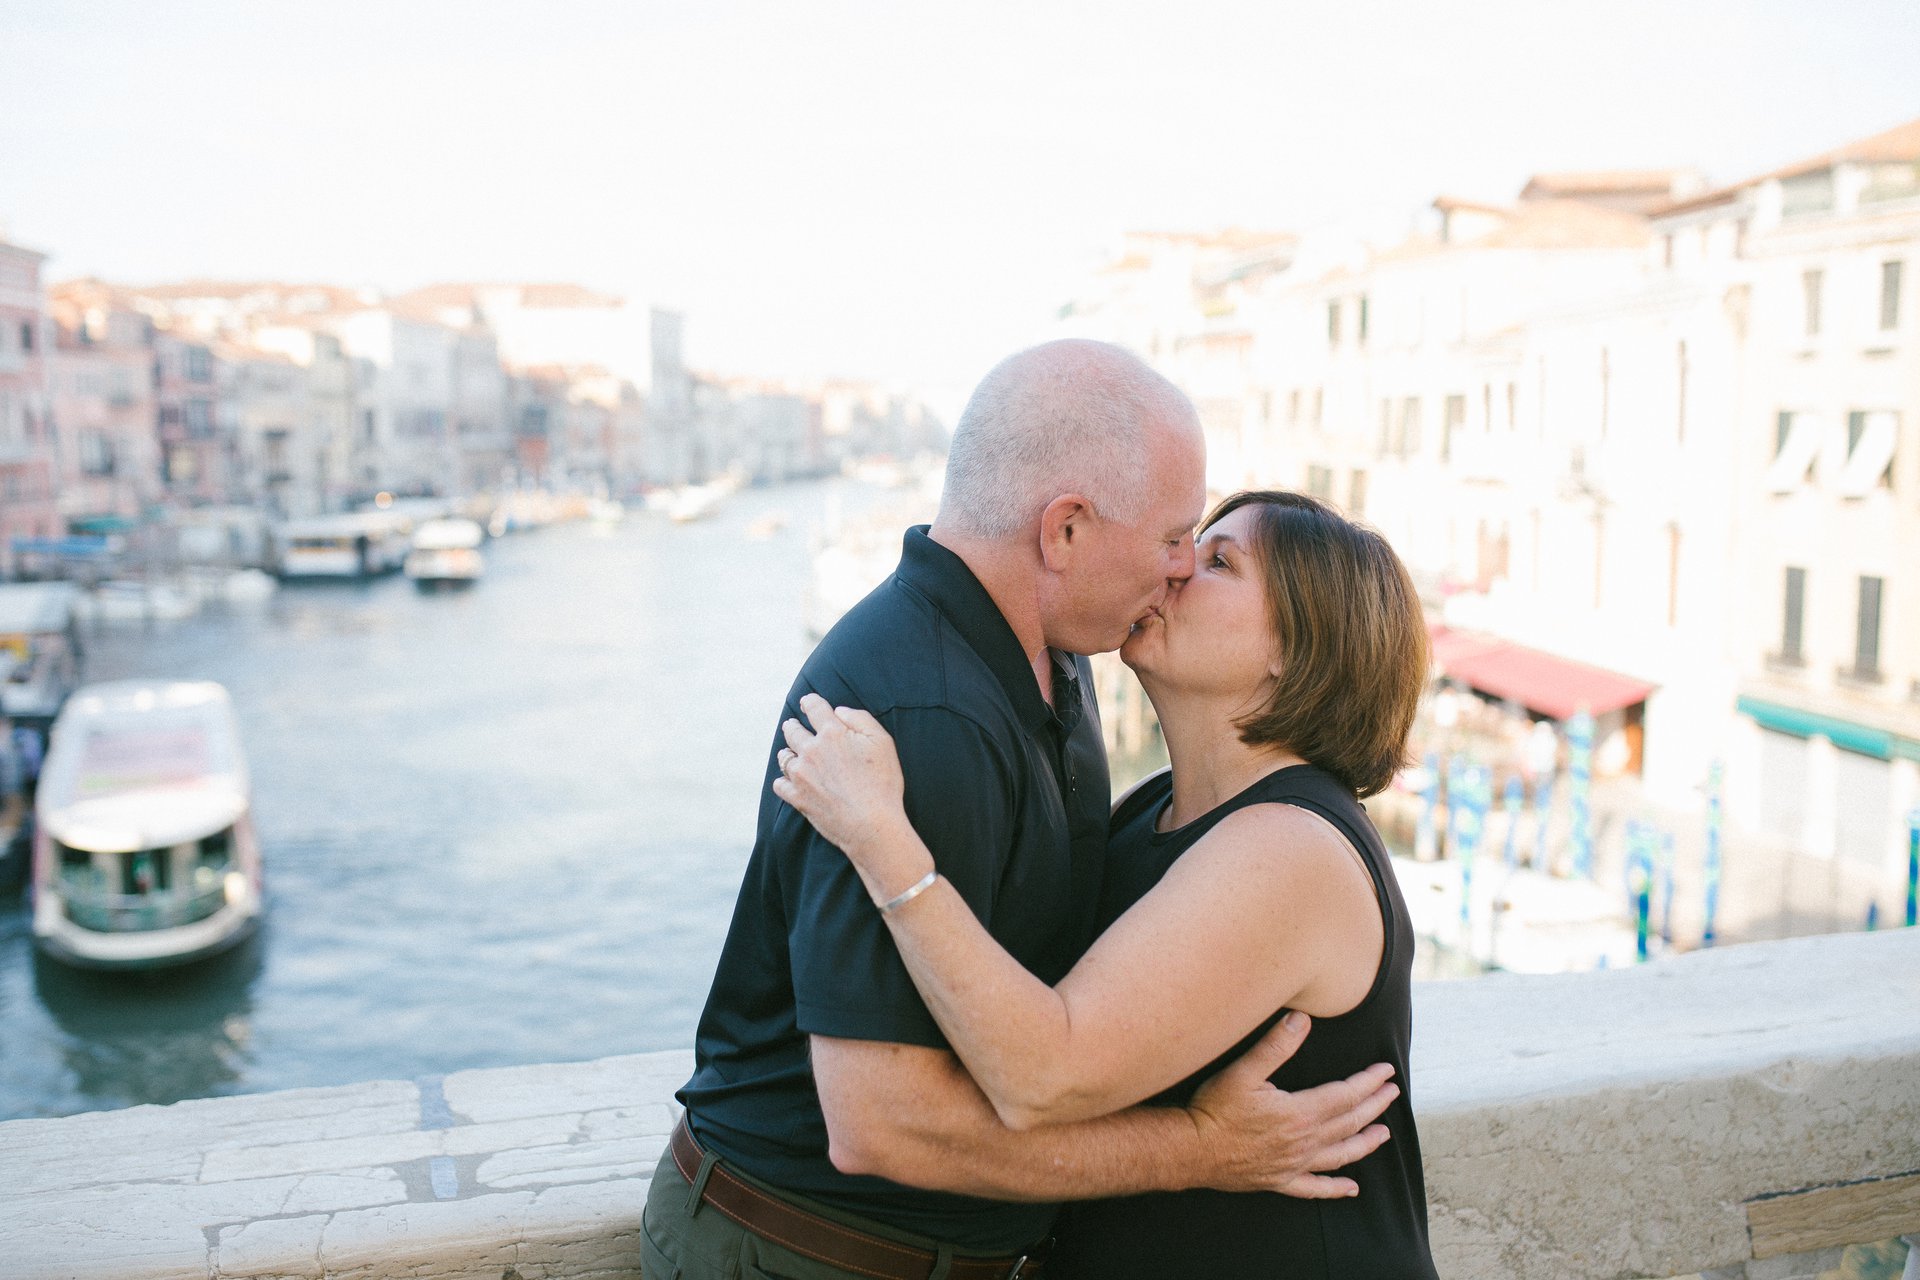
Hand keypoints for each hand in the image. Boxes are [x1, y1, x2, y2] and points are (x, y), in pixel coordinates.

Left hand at [773, 693, 922, 894]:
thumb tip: (838, 711)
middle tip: (792, 725)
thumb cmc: (883, 783)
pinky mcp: (797, 798)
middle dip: (792, 725)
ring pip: (784, 757)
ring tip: (789, 753)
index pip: (814, 707)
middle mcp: (811, 751)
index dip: (810, 702)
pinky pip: (780, 784)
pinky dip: (782, 780)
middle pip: (792, 730)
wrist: (872, 825)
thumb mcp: (882, 742)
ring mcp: (801, 775)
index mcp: (832, 733)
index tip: (807, 703)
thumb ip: (860, 719)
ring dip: (787, 752)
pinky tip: (788, 780)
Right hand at [1185, 1012, 1397, 1197]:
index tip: (1386, 1071)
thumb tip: (1301, 1019)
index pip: (1346, 1095)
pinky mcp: (1280, 1181)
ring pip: (1341, 1155)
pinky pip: (1315, 1188)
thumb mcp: (1242, 1071)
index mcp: (1299, 1112)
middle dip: (1375, 1106)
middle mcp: (1304, 1141)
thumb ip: (1275, 1046)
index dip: (1368, 1082)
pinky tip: (1351, 1189)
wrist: (1190, 1149)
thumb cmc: (1214, 1109)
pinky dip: (1335, 1188)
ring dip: (1365, 1143)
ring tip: (1384, 1134)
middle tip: (1392, 1093)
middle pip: (1349, 1122)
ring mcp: (1294, 1164)